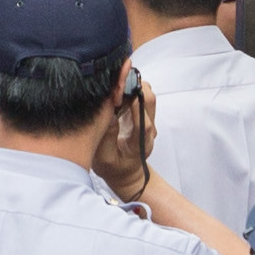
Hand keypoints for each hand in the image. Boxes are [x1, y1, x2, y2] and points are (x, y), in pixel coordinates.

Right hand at [89, 71, 156, 199]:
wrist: (126, 173)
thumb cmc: (114, 167)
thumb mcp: (104, 158)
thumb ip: (106, 137)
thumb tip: (107, 113)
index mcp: (139, 144)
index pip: (144, 125)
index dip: (136, 108)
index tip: (125, 94)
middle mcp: (148, 131)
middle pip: (150, 104)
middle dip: (135, 89)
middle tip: (116, 81)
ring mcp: (147, 122)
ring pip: (148, 97)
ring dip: (134, 86)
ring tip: (115, 83)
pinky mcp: (142, 115)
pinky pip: (141, 97)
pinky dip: (131, 88)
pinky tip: (117, 87)